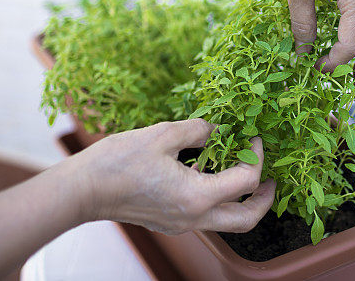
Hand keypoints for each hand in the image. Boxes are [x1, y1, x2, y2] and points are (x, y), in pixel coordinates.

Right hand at [64, 119, 274, 233]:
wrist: (83, 189)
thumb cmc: (119, 161)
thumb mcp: (164, 134)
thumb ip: (200, 130)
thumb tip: (219, 129)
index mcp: (198, 196)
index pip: (247, 180)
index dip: (257, 156)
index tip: (253, 137)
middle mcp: (194, 218)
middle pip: (246, 219)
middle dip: (265, 199)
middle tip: (271, 178)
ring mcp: (182, 225)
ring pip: (226, 221)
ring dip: (241, 199)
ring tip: (241, 170)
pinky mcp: (170, 222)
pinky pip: (205, 216)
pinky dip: (217, 198)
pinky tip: (210, 172)